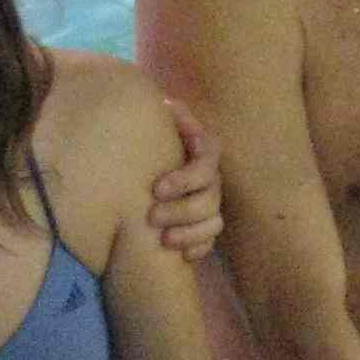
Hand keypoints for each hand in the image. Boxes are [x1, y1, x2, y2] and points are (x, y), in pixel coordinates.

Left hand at [148, 99, 223, 263]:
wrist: (145, 166)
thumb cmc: (149, 143)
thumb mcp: (156, 126)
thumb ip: (167, 115)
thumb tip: (166, 103)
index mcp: (201, 151)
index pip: (205, 163)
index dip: (185, 178)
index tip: (156, 189)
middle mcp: (211, 177)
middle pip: (209, 197)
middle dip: (182, 209)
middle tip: (151, 216)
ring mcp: (211, 202)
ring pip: (214, 221)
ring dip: (190, 232)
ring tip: (163, 240)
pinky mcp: (206, 225)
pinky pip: (211, 241)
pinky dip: (198, 248)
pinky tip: (182, 256)